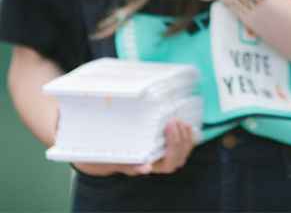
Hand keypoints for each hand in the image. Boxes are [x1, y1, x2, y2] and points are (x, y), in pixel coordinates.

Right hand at [71, 119, 195, 176]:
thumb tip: (145, 170)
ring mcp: (162, 154)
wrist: (103, 151)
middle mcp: (157, 163)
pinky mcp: (165, 144)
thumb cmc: (108, 154)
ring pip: (183, 151)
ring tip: (179, 119)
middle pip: (179, 157)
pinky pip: (183, 143)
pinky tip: (185, 123)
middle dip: (179, 138)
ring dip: (185, 135)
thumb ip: (128, 164)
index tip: (169, 124)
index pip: (169, 164)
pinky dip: (187, 134)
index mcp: (147, 166)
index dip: (174, 146)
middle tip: (174, 120)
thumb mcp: (114, 159)